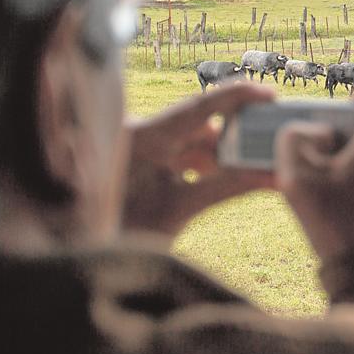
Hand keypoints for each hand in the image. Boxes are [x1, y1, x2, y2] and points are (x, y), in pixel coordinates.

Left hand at [123, 84, 276, 246]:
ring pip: (194, 146)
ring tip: (259, 167)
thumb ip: (223, 190)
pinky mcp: (144, 173)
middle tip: (271, 143)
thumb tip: (272, 177)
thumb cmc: (118, 234)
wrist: (82, 258)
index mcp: (142, 138)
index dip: (237, 96)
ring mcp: (142, 155)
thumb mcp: (176, 212)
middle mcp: (141, 138)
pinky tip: (232, 179)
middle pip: (200, 127)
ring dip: (224, 157)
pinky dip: (208, 170)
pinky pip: (184, 161)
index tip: (270, 95)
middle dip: (237, 136)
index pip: (198, 107)